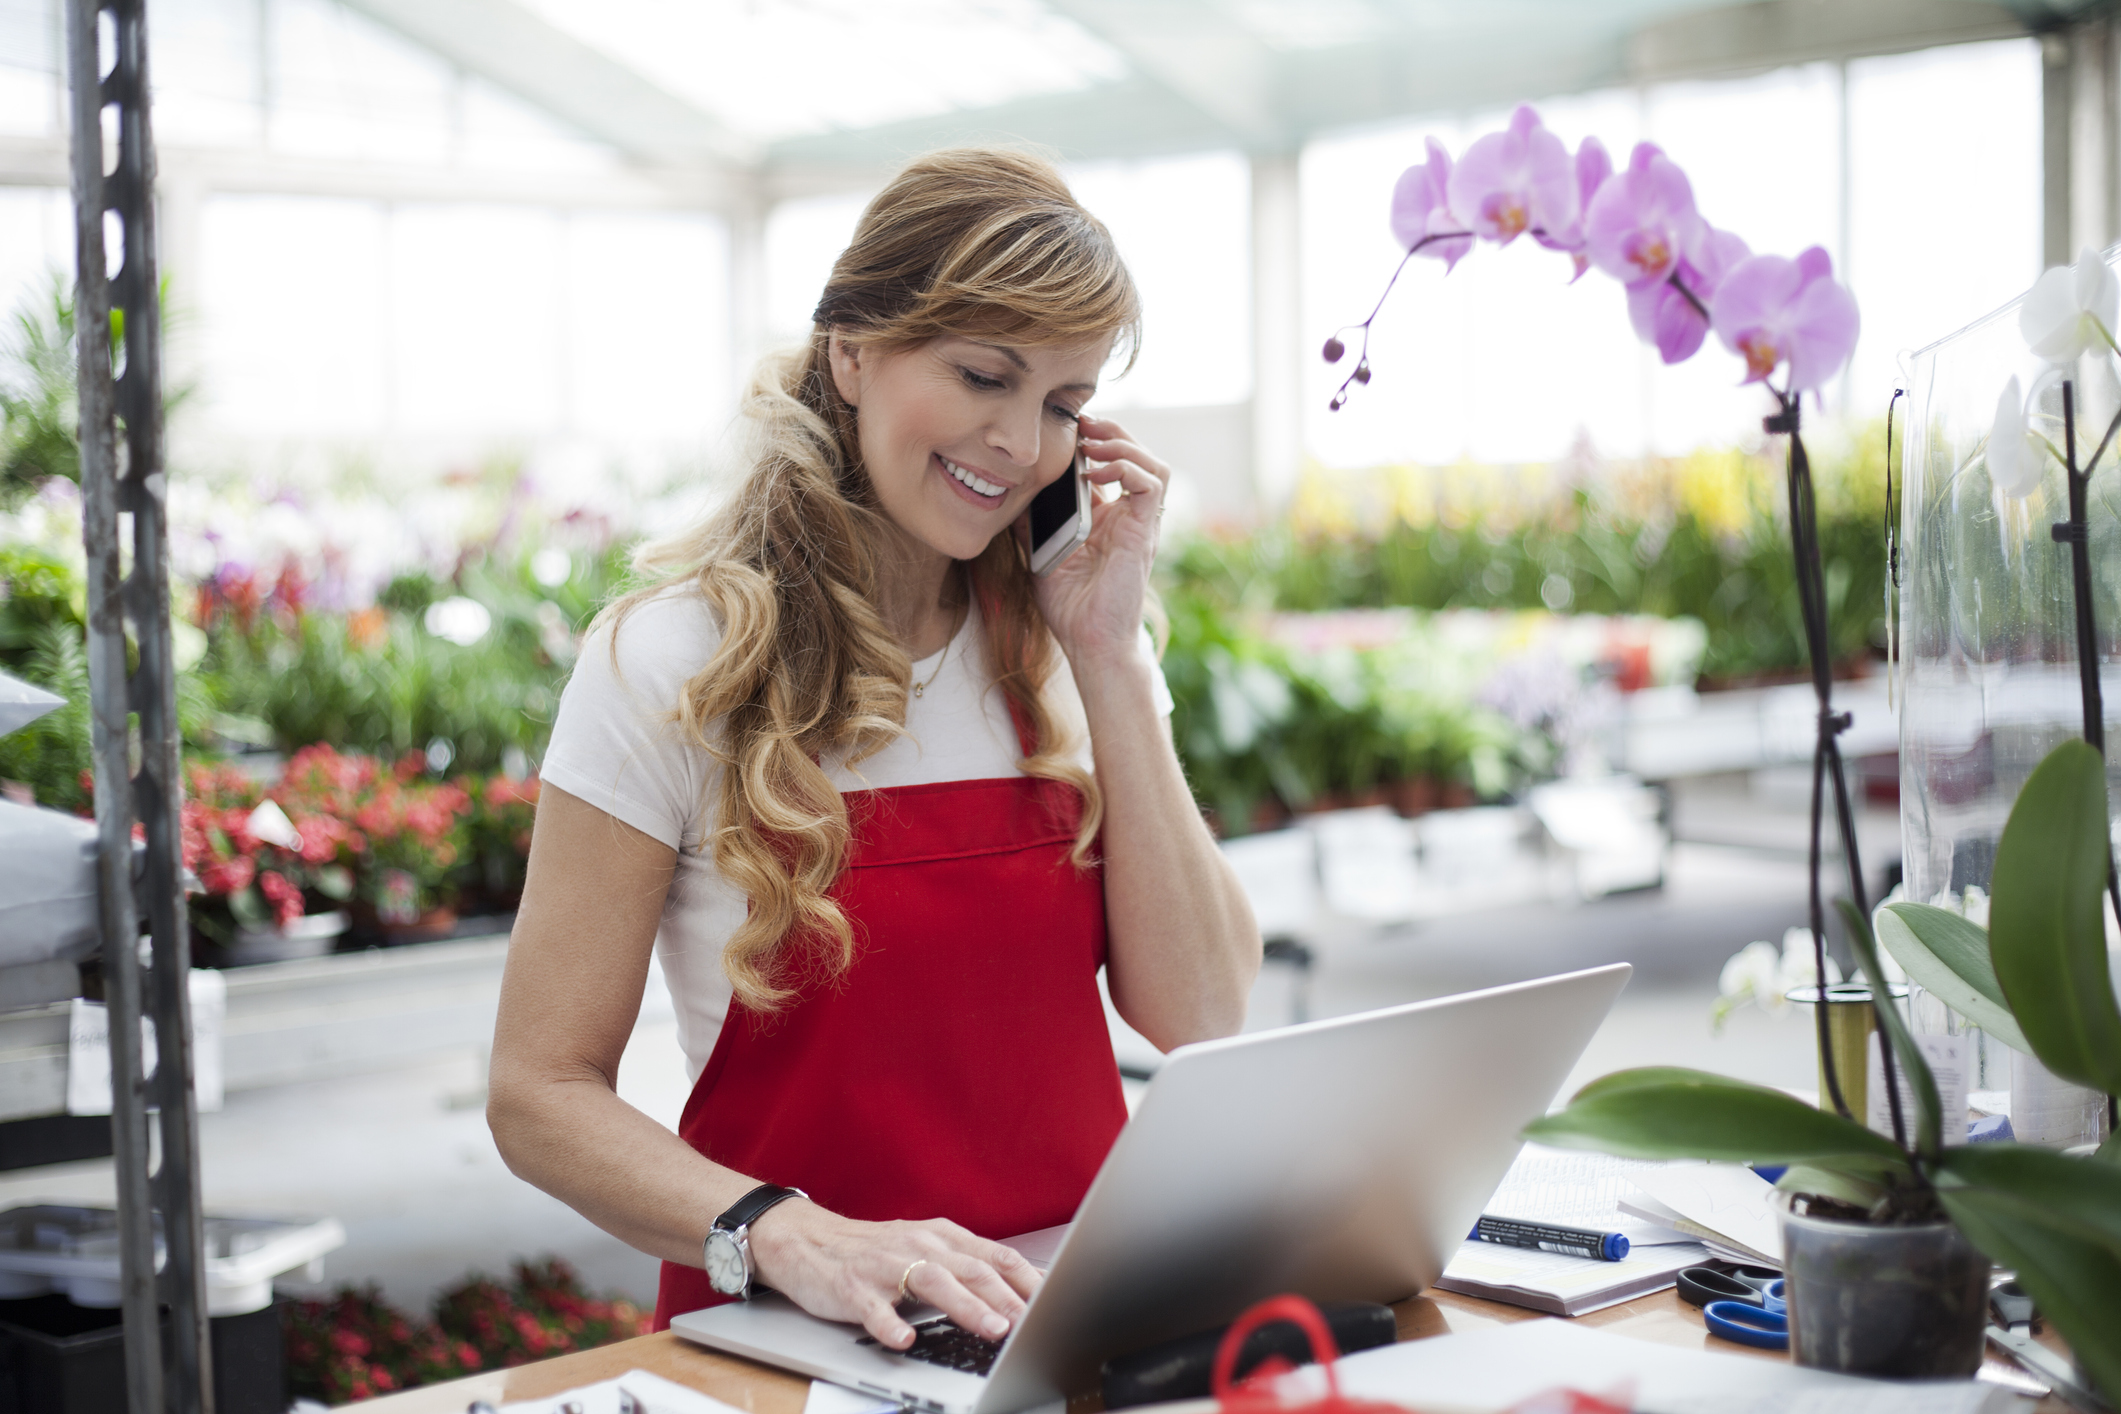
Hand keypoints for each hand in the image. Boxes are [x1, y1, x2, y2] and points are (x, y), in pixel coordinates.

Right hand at [747, 1198, 1041, 1348]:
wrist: (806, 1239)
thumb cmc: (873, 1251)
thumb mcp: (926, 1249)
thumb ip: (968, 1265)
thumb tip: (1023, 1288)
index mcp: (942, 1238)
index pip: (996, 1256)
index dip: (1027, 1279)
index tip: (1056, 1300)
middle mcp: (919, 1246)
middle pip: (972, 1269)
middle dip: (1007, 1297)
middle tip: (1034, 1321)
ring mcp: (885, 1266)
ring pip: (933, 1283)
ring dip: (967, 1307)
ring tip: (992, 1329)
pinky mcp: (852, 1287)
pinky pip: (873, 1308)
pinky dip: (890, 1324)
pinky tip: (904, 1340)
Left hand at [1031, 415, 1168, 671]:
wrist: (1089, 641)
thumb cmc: (1068, 605)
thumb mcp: (1038, 551)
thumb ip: (1030, 521)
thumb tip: (1007, 490)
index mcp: (1107, 517)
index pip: (1110, 464)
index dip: (1094, 440)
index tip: (1065, 429)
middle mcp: (1128, 516)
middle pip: (1136, 455)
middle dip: (1111, 431)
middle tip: (1080, 423)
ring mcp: (1140, 523)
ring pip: (1153, 464)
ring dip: (1124, 444)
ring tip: (1092, 440)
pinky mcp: (1144, 532)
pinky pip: (1151, 485)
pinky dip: (1127, 468)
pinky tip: (1097, 471)